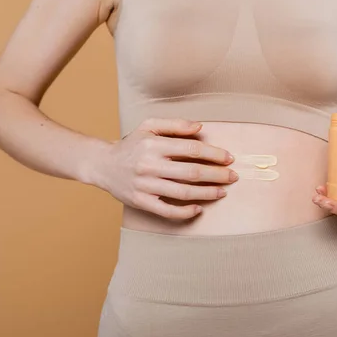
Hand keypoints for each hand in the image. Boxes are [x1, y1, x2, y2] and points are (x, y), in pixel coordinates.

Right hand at [92, 118, 237, 219]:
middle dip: (217, 175)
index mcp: (154, 144)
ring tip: (222, 192)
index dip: (214, 154)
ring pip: (183, 192)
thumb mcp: (149, 126)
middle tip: (233, 177)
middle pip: (192, 172)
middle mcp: (149, 165)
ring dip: (207, 193)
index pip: (192, 150)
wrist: (102, 164)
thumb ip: (175, 124)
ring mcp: (145, 185)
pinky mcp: (141, 202)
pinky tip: (198, 208)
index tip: (229, 158)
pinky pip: (167, 211)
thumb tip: (200, 127)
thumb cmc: (132, 144)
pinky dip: (185, 212)